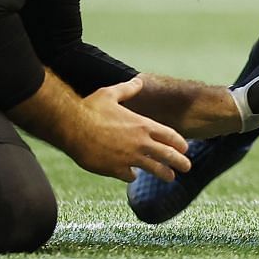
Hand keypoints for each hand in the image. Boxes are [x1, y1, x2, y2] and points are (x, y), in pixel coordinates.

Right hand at [72, 78, 194, 181]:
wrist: (72, 127)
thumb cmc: (90, 108)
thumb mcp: (111, 94)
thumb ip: (128, 89)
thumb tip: (138, 81)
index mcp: (142, 125)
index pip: (169, 136)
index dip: (179, 143)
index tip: (185, 148)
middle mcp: (139, 143)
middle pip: (167, 155)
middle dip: (179, 161)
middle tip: (187, 167)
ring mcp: (129, 158)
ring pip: (153, 169)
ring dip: (163, 173)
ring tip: (170, 178)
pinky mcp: (115, 169)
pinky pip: (129, 175)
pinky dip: (131, 175)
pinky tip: (132, 175)